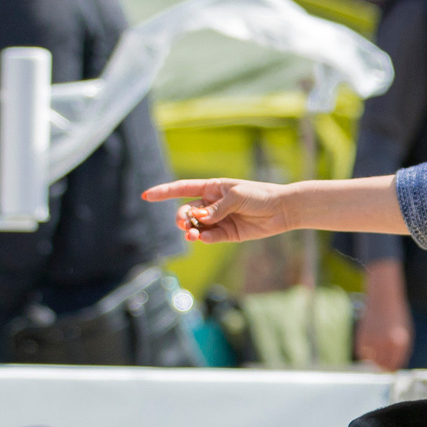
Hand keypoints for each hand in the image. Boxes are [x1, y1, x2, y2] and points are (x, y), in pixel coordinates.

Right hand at [143, 178, 294, 244]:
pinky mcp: (227, 234)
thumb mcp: (236, 197)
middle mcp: (212, 204)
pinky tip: (204, 237)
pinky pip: (210, 237)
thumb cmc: (259, 195)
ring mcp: (218, 220)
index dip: (163, 192)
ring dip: (191, 231)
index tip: (146, 196)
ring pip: (197, 227)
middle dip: (182, 218)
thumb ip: (216, 209)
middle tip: (186, 224)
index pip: (182, 189)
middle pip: (187, 212)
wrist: (281, 210)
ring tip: (193, 234)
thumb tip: (199, 219)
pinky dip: (205, 238)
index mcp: (211, 188)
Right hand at [357, 261, 412, 371]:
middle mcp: (386, 342)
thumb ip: (403, 350)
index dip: (393, 368)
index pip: (395, 363)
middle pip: (383, 365)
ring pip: (372, 361)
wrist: (384, 298)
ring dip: (375, 361)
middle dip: (384, 367)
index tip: (392, 369)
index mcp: (400, 341)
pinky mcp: (362, 335)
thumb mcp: (406, 332)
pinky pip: (362, 353)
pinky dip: (366, 354)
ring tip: (378, 353)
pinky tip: (370, 348)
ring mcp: (373, 339)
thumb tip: (396, 367)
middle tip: (384, 366)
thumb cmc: (397, 316)